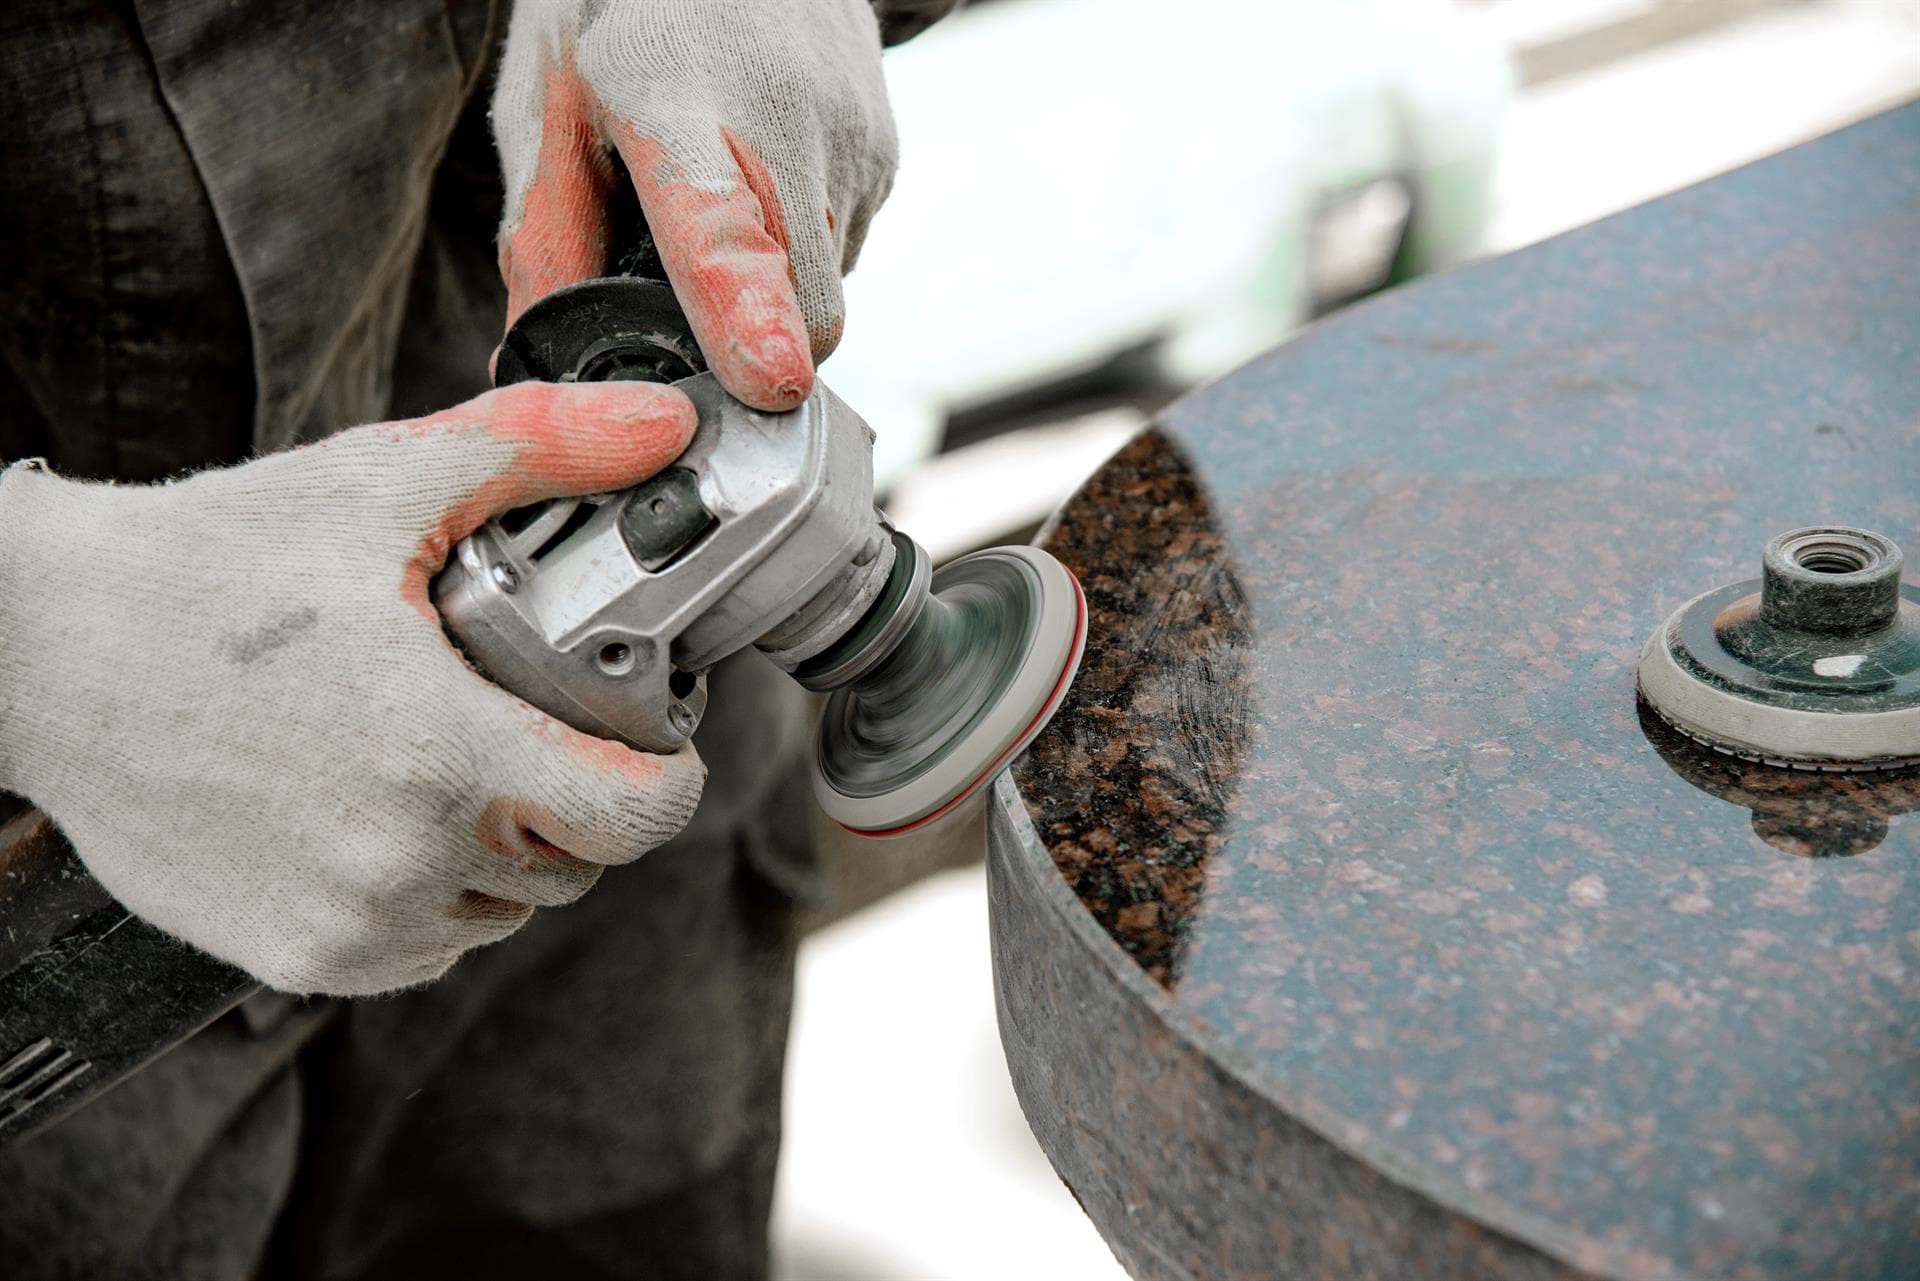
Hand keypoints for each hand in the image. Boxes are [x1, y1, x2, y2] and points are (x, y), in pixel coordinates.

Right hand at [0, 383, 704, 995]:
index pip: (636, 816)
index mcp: (437, 749)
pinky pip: (427, 946)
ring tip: (444, 760)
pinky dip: (433, 891)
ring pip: (504, 908)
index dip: (666, 776)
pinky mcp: (297, 958)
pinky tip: (385, 813)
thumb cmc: (204, 568)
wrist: (39, 653)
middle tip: (528, 721)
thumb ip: (541, 448)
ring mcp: (347, 921)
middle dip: (579, 795)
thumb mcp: (383, 482)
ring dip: (506, 848)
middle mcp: (399, 857)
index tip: (654, 741)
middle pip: (578, 862)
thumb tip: (663, 423)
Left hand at [492, 0, 897, 409]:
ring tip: (720, 203)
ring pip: (827, 294)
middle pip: (799, 305)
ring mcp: (848, 133)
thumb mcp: (547, 102)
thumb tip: (533, 362)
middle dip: (752, 342)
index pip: (717, 221)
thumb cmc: (616, 19)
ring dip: (775, 291)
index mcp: (666, 93)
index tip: (770, 379)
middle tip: (685, 296)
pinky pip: (845, 254)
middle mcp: (779, 113)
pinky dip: (800, 251)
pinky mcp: (884, 149)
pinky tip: (761, 182)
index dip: (746, 313)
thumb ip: (546, 236)